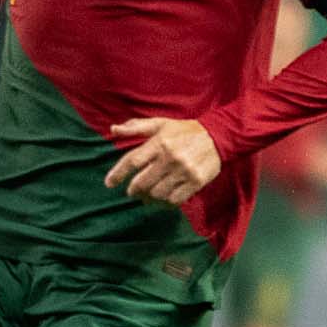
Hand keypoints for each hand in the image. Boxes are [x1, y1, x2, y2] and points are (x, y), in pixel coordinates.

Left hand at [105, 117, 221, 205]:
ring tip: (147, 196)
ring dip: (149, 197)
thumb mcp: (160, 124)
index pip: (133, 160)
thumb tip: (113, 130)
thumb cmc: (184, 131)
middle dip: (133, 190)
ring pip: (157, 193)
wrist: (218, 136)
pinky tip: (163, 199)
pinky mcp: (195, 182)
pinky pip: (174, 200)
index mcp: (160, 142)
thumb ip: (136, 127)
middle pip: (143, 182)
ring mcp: (184, 171)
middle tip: (131, 191)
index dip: (118, 173)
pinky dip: (165, 202)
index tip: (109, 183)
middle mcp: (170, 157)